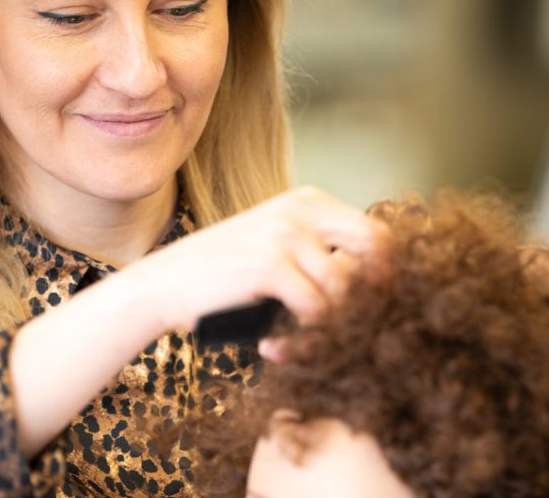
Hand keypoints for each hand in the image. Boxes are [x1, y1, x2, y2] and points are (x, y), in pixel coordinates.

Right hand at [129, 186, 388, 335]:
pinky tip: (272, 347)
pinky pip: (316, 312)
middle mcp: (302, 209)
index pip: (377, 234)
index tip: (371, 311)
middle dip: (374, 296)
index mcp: (308, 201)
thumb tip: (380, 287)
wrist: (164, 283)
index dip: (384, 276)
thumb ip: (323, 256)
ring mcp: (286, 233)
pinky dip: (301, 342)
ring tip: (297, 346)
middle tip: (352, 329)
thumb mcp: (278, 248)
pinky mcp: (270, 264)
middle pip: (377, 252)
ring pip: (346, 293)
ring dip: (328, 331)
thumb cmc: (224, 273)